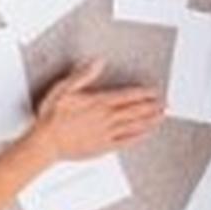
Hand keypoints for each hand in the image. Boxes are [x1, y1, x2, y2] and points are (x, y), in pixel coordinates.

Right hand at [26, 63, 159, 160]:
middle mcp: (106, 118)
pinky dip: (138, 137)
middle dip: (151, 106)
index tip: (153, 91)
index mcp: (98, 102)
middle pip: (134, 110)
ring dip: (149, 120)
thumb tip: (98, 62)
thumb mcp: (63, 88)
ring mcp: (106, 133)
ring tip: (161, 116)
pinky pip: (126, 141)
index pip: (126, 96)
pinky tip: (145, 134)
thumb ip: (83, 75)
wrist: (46, 142)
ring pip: (134, 125)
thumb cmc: (52, 116)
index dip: (142, 93)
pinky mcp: (103, 147)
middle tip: (165, 103)